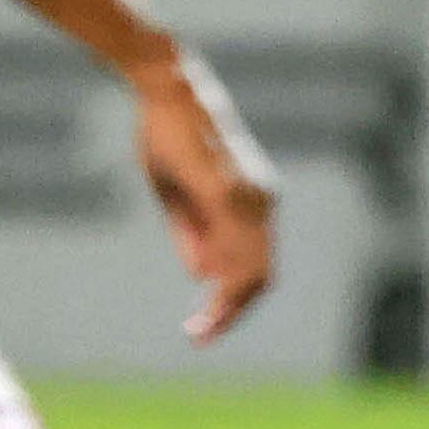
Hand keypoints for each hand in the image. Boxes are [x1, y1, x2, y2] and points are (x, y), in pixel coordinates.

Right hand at [131, 48, 275, 342]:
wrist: (166, 89)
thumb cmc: (169, 134)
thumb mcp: (177, 194)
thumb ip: (193, 234)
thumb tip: (203, 276)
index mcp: (254, 199)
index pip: (256, 263)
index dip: (234, 299)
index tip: (206, 327)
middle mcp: (261, 200)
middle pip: (259, 275)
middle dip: (232, 313)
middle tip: (200, 339)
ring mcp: (249, 197)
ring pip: (250, 271)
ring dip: (227, 308)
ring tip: (199, 334)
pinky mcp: (228, 193)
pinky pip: (233, 251)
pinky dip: (224, 285)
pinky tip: (207, 308)